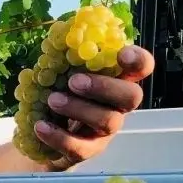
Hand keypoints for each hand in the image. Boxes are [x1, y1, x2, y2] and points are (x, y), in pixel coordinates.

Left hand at [35, 45, 155, 168]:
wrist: (40, 135)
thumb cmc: (59, 95)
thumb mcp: (60, 73)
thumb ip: (65, 57)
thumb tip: (61, 32)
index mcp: (116, 80)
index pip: (142, 67)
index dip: (138, 60)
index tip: (122, 54)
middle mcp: (118, 105)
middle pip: (131, 96)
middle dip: (104, 86)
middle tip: (74, 81)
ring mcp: (105, 131)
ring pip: (107, 121)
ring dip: (78, 108)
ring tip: (52, 100)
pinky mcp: (88, 151)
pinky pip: (80, 147)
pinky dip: (58, 136)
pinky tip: (40, 126)